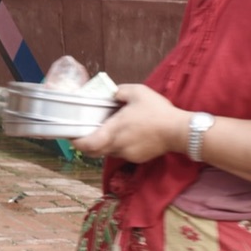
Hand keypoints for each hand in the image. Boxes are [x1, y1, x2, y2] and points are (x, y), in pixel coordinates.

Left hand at [73, 83, 187, 162]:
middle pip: (94, 151)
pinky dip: (118, 146)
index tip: (72, 135)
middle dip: (87, 144)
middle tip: (85, 132)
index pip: (87, 144)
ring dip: (104, 144)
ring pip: (107, 153)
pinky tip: (127, 135)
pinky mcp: (137, 159)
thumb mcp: (137, 92)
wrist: (178, 131)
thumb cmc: (157, 110)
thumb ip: (119, 92)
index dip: (76, 142)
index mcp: (113, 130)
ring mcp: (127, 155)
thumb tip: (111, 95)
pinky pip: (121, 154)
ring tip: (108, 131)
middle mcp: (117, 146)